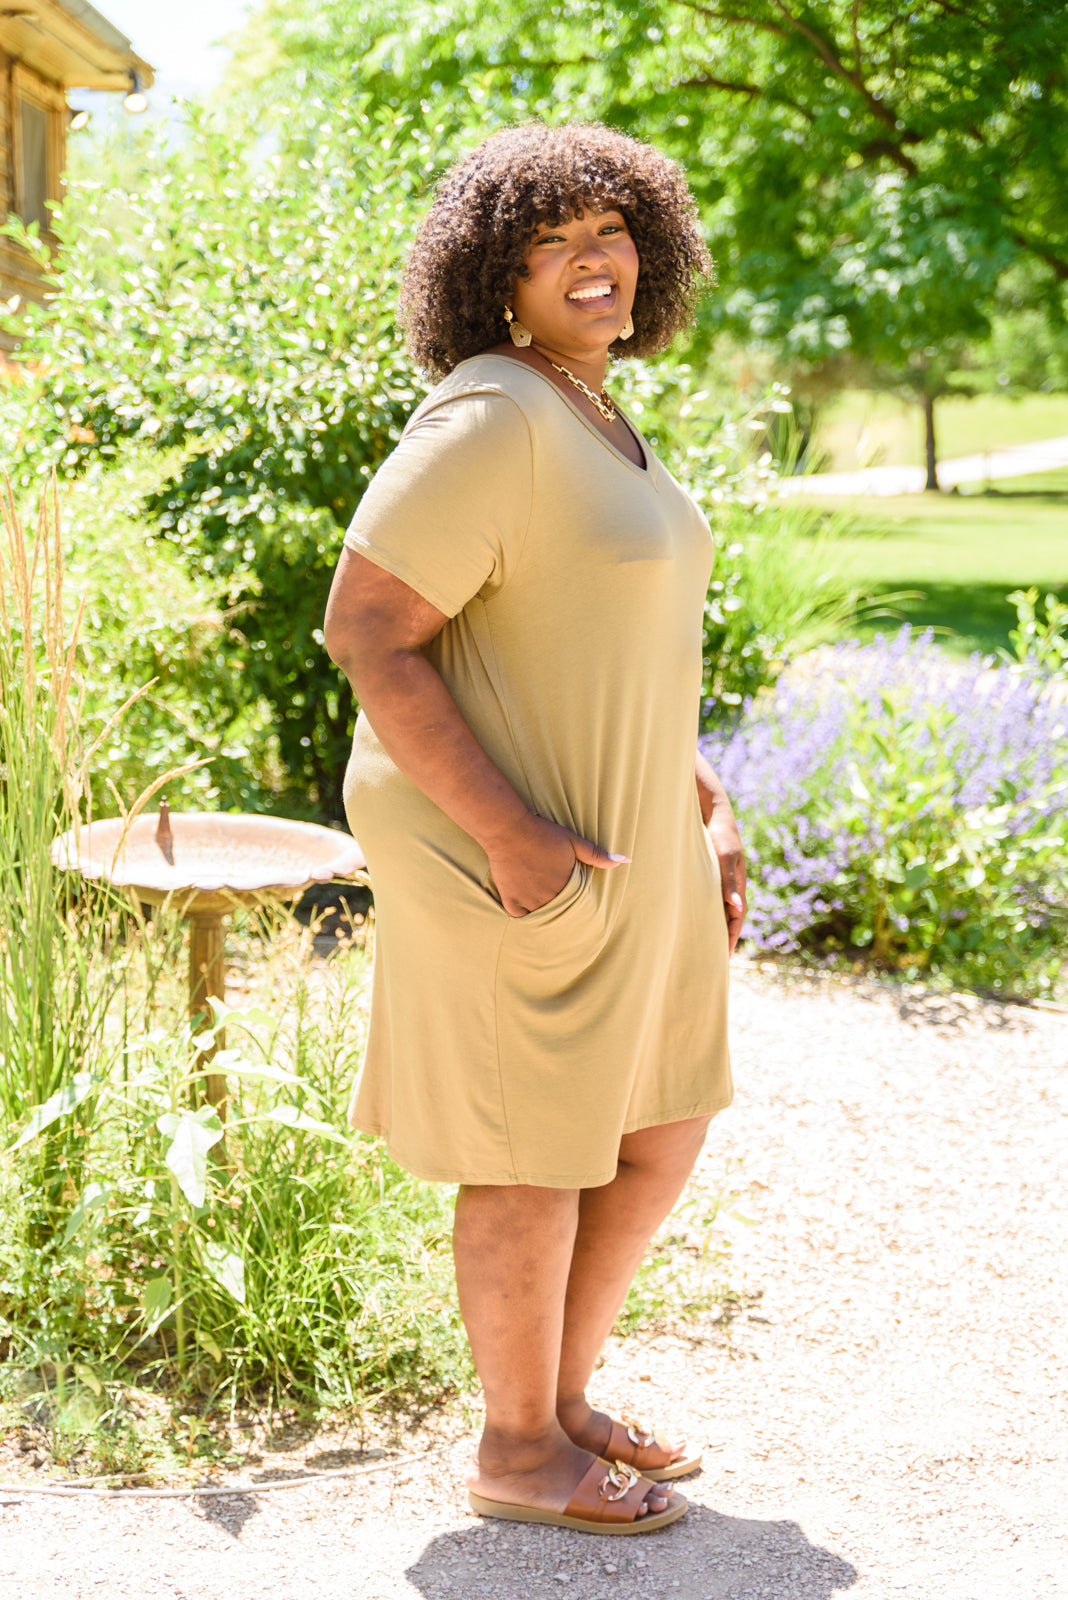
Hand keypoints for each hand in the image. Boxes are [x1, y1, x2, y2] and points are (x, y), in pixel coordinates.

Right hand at [487, 812, 627, 917]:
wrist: (508, 829)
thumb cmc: (543, 833)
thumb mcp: (573, 841)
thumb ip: (597, 855)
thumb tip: (625, 861)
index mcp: (566, 885)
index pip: (578, 906)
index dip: (579, 907)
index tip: (580, 909)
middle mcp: (549, 897)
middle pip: (560, 914)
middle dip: (563, 914)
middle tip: (563, 914)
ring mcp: (528, 900)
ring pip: (541, 917)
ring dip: (545, 915)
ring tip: (547, 913)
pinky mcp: (510, 899)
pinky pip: (519, 918)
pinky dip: (524, 916)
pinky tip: (527, 911)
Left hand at [708, 811, 746, 955]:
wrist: (712, 809)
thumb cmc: (720, 832)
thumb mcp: (725, 856)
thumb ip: (729, 881)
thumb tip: (737, 909)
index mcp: (738, 884)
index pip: (737, 918)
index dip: (731, 938)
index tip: (724, 957)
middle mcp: (730, 884)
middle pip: (728, 917)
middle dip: (721, 937)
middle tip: (711, 958)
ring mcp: (718, 878)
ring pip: (716, 908)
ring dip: (711, 924)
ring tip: (698, 943)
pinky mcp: (706, 871)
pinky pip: (706, 896)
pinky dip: (701, 909)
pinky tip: (688, 916)